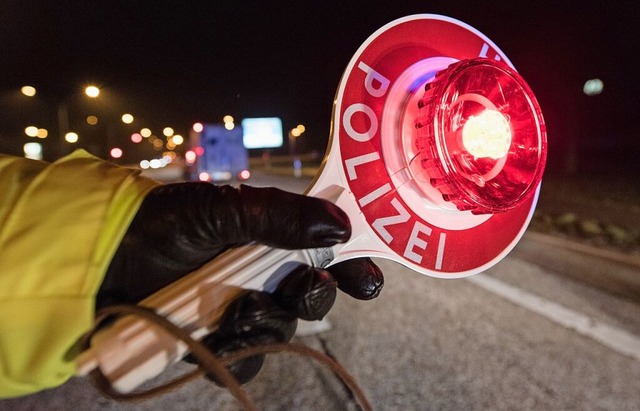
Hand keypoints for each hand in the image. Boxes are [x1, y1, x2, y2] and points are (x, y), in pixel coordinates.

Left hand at [98, 183, 383, 382]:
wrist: (105, 259)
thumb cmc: (163, 224)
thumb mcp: (222, 209)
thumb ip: (280, 216)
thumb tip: (341, 224)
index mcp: (269, 239)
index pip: (324, 254)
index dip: (351, 267)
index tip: (367, 278)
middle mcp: (260, 275)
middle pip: (312, 296)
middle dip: (316, 294)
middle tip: (305, 285)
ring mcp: (239, 311)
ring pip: (282, 327)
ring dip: (271, 319)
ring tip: (241, 308)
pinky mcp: (216, 343)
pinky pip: (247, 357)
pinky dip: (241, 348)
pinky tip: (223, 333)